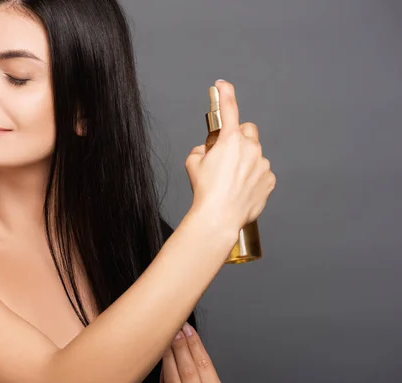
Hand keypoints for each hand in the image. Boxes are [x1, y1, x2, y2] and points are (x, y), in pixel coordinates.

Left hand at [160, 322, 226, 382]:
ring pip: (173, 380)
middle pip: (188, 370)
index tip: (188, 329)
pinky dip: (162, 377)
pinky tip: (161, 364)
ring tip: (165, 340)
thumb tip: (194, 352)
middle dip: (181, 347)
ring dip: (168, 358)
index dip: (196, 345)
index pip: (205, 365)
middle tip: (175, 328)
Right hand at [185, 80, 275, 232]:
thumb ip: (201, 149)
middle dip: (239, 137)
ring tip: (232, 180)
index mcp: (230, 140)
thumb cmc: (206, 192)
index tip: (222, 85)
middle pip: (248, 131)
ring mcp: (263, 165)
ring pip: (256, 154)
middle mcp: (250, 148)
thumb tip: (206, 150)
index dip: (225, 93)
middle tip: (226, 153)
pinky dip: (253, 177)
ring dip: (246, 160)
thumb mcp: (193, 163)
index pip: (229, 109)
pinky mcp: (269, 180)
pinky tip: (241, 189)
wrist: (219, 217)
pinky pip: (262, 172)